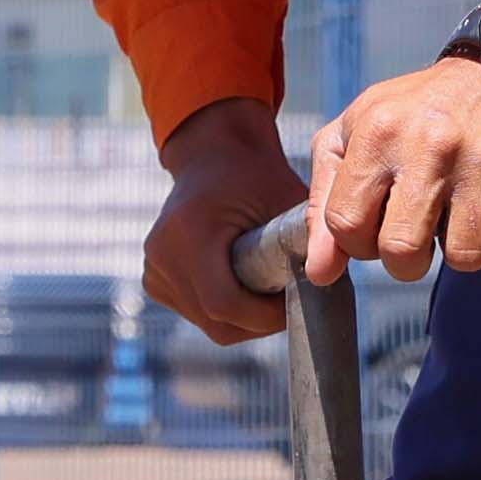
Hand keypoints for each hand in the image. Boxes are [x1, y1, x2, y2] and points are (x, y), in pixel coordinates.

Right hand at [141, 101, 300, 344]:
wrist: (215, 154)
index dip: (266, 315)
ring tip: (267, 285)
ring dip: (245, 317)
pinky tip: (243, 283)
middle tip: (290, 296)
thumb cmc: (257, 175)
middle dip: (260, 320)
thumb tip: (327, 284)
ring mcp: (153, 271)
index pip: (224, 304)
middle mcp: (161, 256)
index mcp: (188, 233)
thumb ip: (307, 241)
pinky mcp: (154, 281)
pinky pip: (197, 315)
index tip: (299, 299)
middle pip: (217, 323)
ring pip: (209, 325)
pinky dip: (227, 311)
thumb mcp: (286, 200)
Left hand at [308, 52, 480, 288]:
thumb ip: (323, 202)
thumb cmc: (418, 110)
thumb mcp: (353, 136)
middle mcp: (430, 144)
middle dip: (406, 260)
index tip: (373, 229)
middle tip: (417, 232)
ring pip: (463, 258)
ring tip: (457, 213)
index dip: (357, 243)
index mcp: (378, 132)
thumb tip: (320, 272)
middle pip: (402, 251)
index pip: (346, 225)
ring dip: (458, 249)